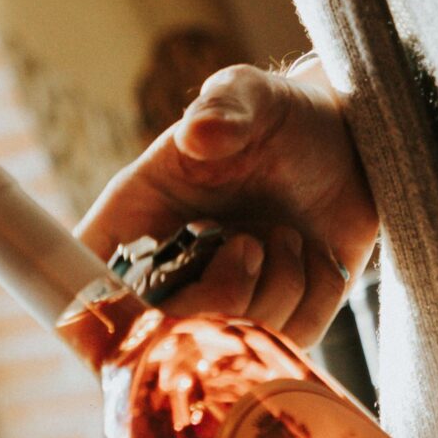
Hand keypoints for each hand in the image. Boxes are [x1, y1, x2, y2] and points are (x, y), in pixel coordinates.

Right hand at [77, 59, 377, 348]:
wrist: (347, 143)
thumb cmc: (281, 115)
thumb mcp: (251, 96)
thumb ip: (225, 107)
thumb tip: (198, 134)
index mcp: (140, 212)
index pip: (89, 268)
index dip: (93, 304)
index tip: (135, 305)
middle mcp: (174, 267)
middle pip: (161, 331)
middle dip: (217, 296)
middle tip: (250, 244)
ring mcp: (226, 301)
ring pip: (232, 341)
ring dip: (277, 287)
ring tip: (288, 236)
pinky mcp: (280, 322)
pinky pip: (293, 340)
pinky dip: (315, 297)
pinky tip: (316, 257)